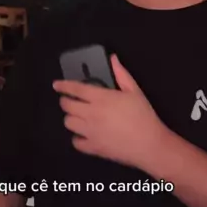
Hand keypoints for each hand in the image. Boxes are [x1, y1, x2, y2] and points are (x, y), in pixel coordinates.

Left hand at [53, 55, 169, 171]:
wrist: (150, 145)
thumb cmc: (143, 115)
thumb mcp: (135, 91)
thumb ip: (121, 74)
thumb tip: (113, 58)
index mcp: (101, 98)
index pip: (76, 89)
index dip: (63, 85)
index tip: (56, 85)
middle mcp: (91, 114)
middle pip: (67, 106)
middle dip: (65, 101)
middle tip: (70, 101)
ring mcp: (90, 132)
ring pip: (68, 123)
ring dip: (71, 118)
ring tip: (79, 117)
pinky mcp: (93, 147)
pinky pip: (75, 142)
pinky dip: (77, 138)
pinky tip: (84, 134)